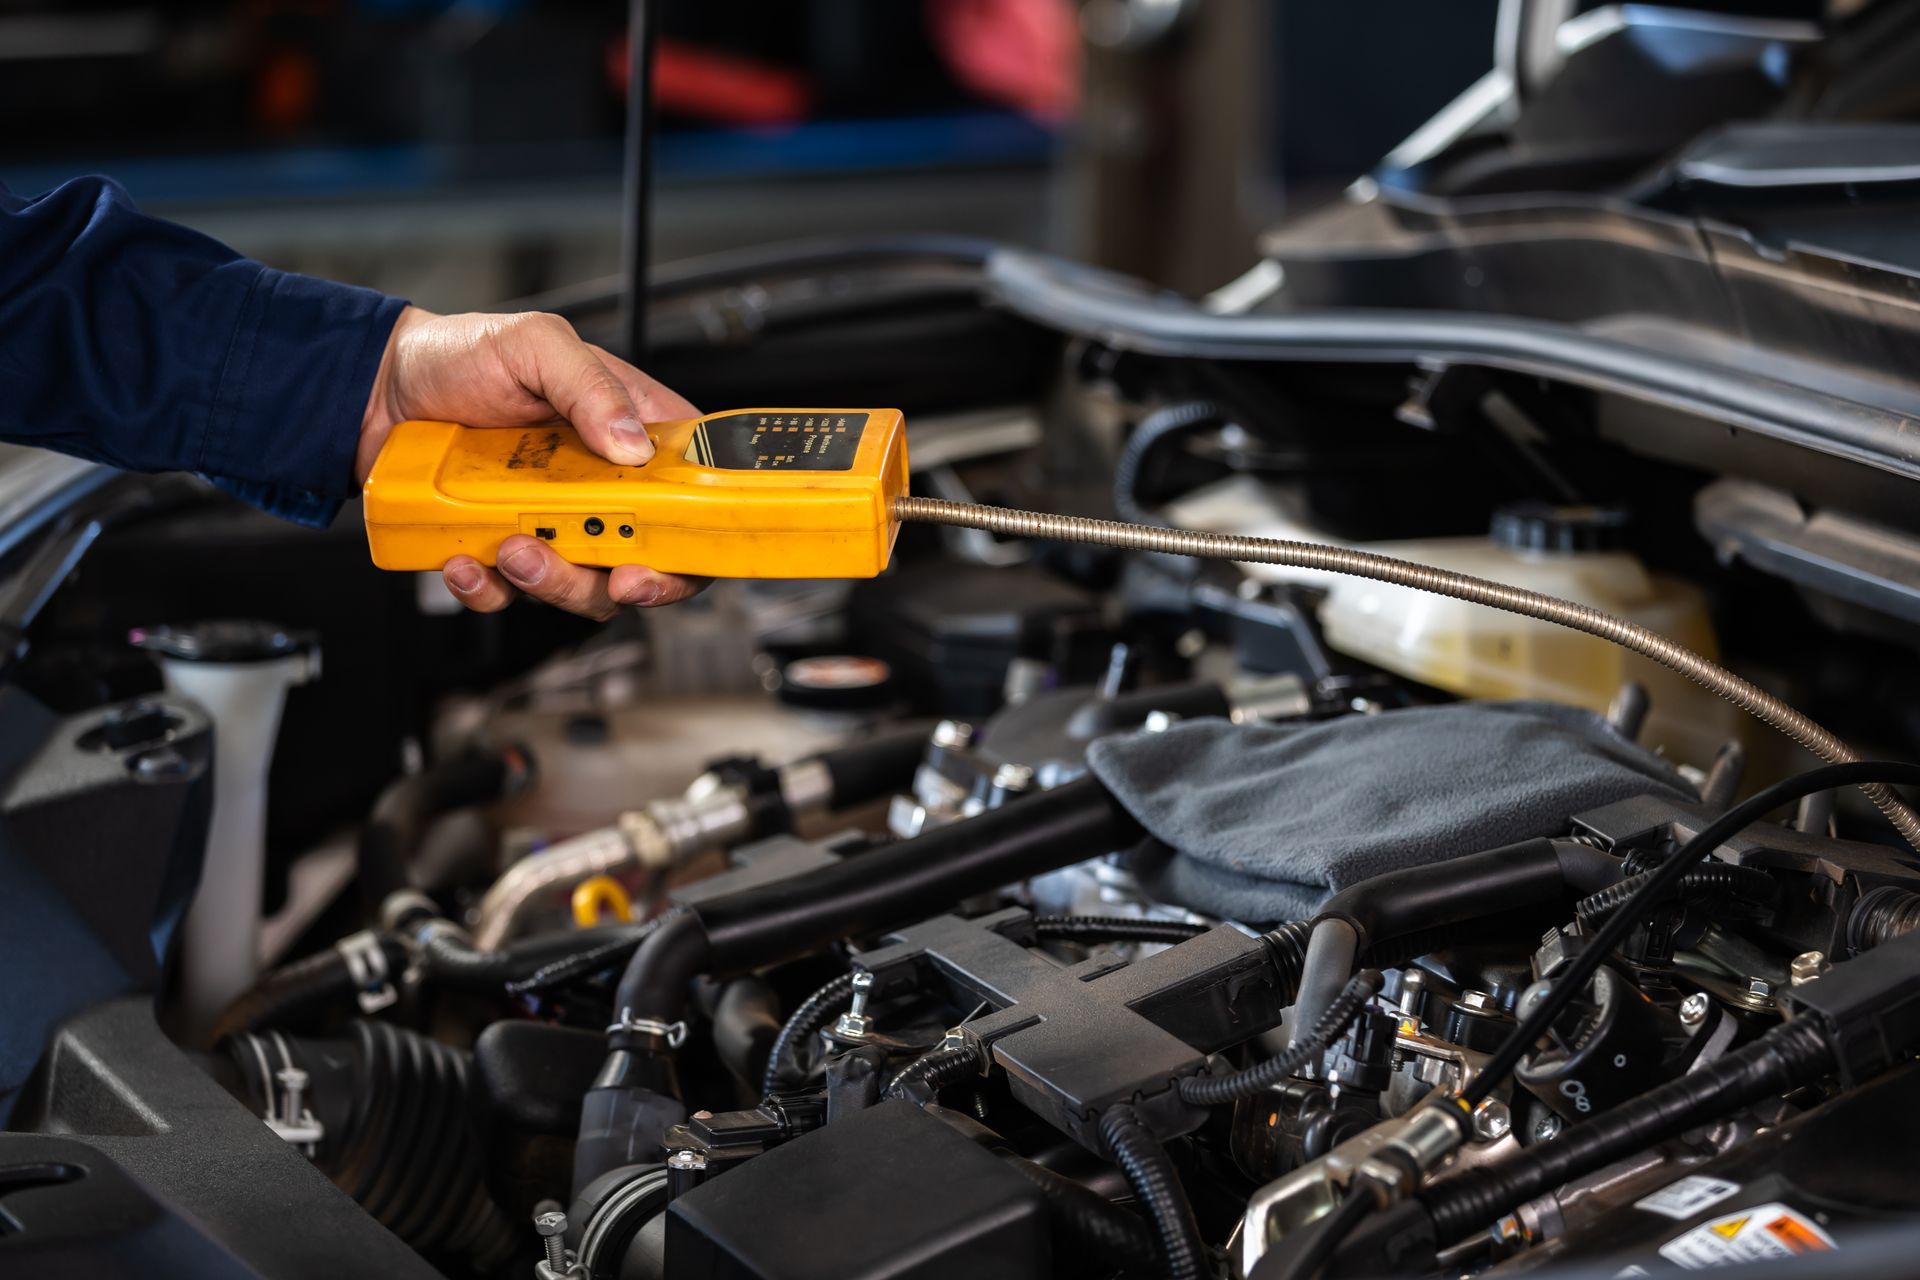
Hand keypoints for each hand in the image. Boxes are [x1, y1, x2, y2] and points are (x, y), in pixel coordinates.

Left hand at [358, 307, 708, 617]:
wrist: (375, 387)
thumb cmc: (460, 354)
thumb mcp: (535, 344)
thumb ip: (590, 387)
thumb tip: (632, 445)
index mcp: (629, 433)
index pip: (694, 492)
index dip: (696, 537)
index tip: (669, 554)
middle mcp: (599, 486)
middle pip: (646, 559)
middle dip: (627, 581)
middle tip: (608, 576)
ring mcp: (550, 523)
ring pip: (583, 588)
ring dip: (553, 584)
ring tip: (510, 549)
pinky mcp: (501, 549)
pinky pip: (508, 594)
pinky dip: (488, 590)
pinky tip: (464, 561)